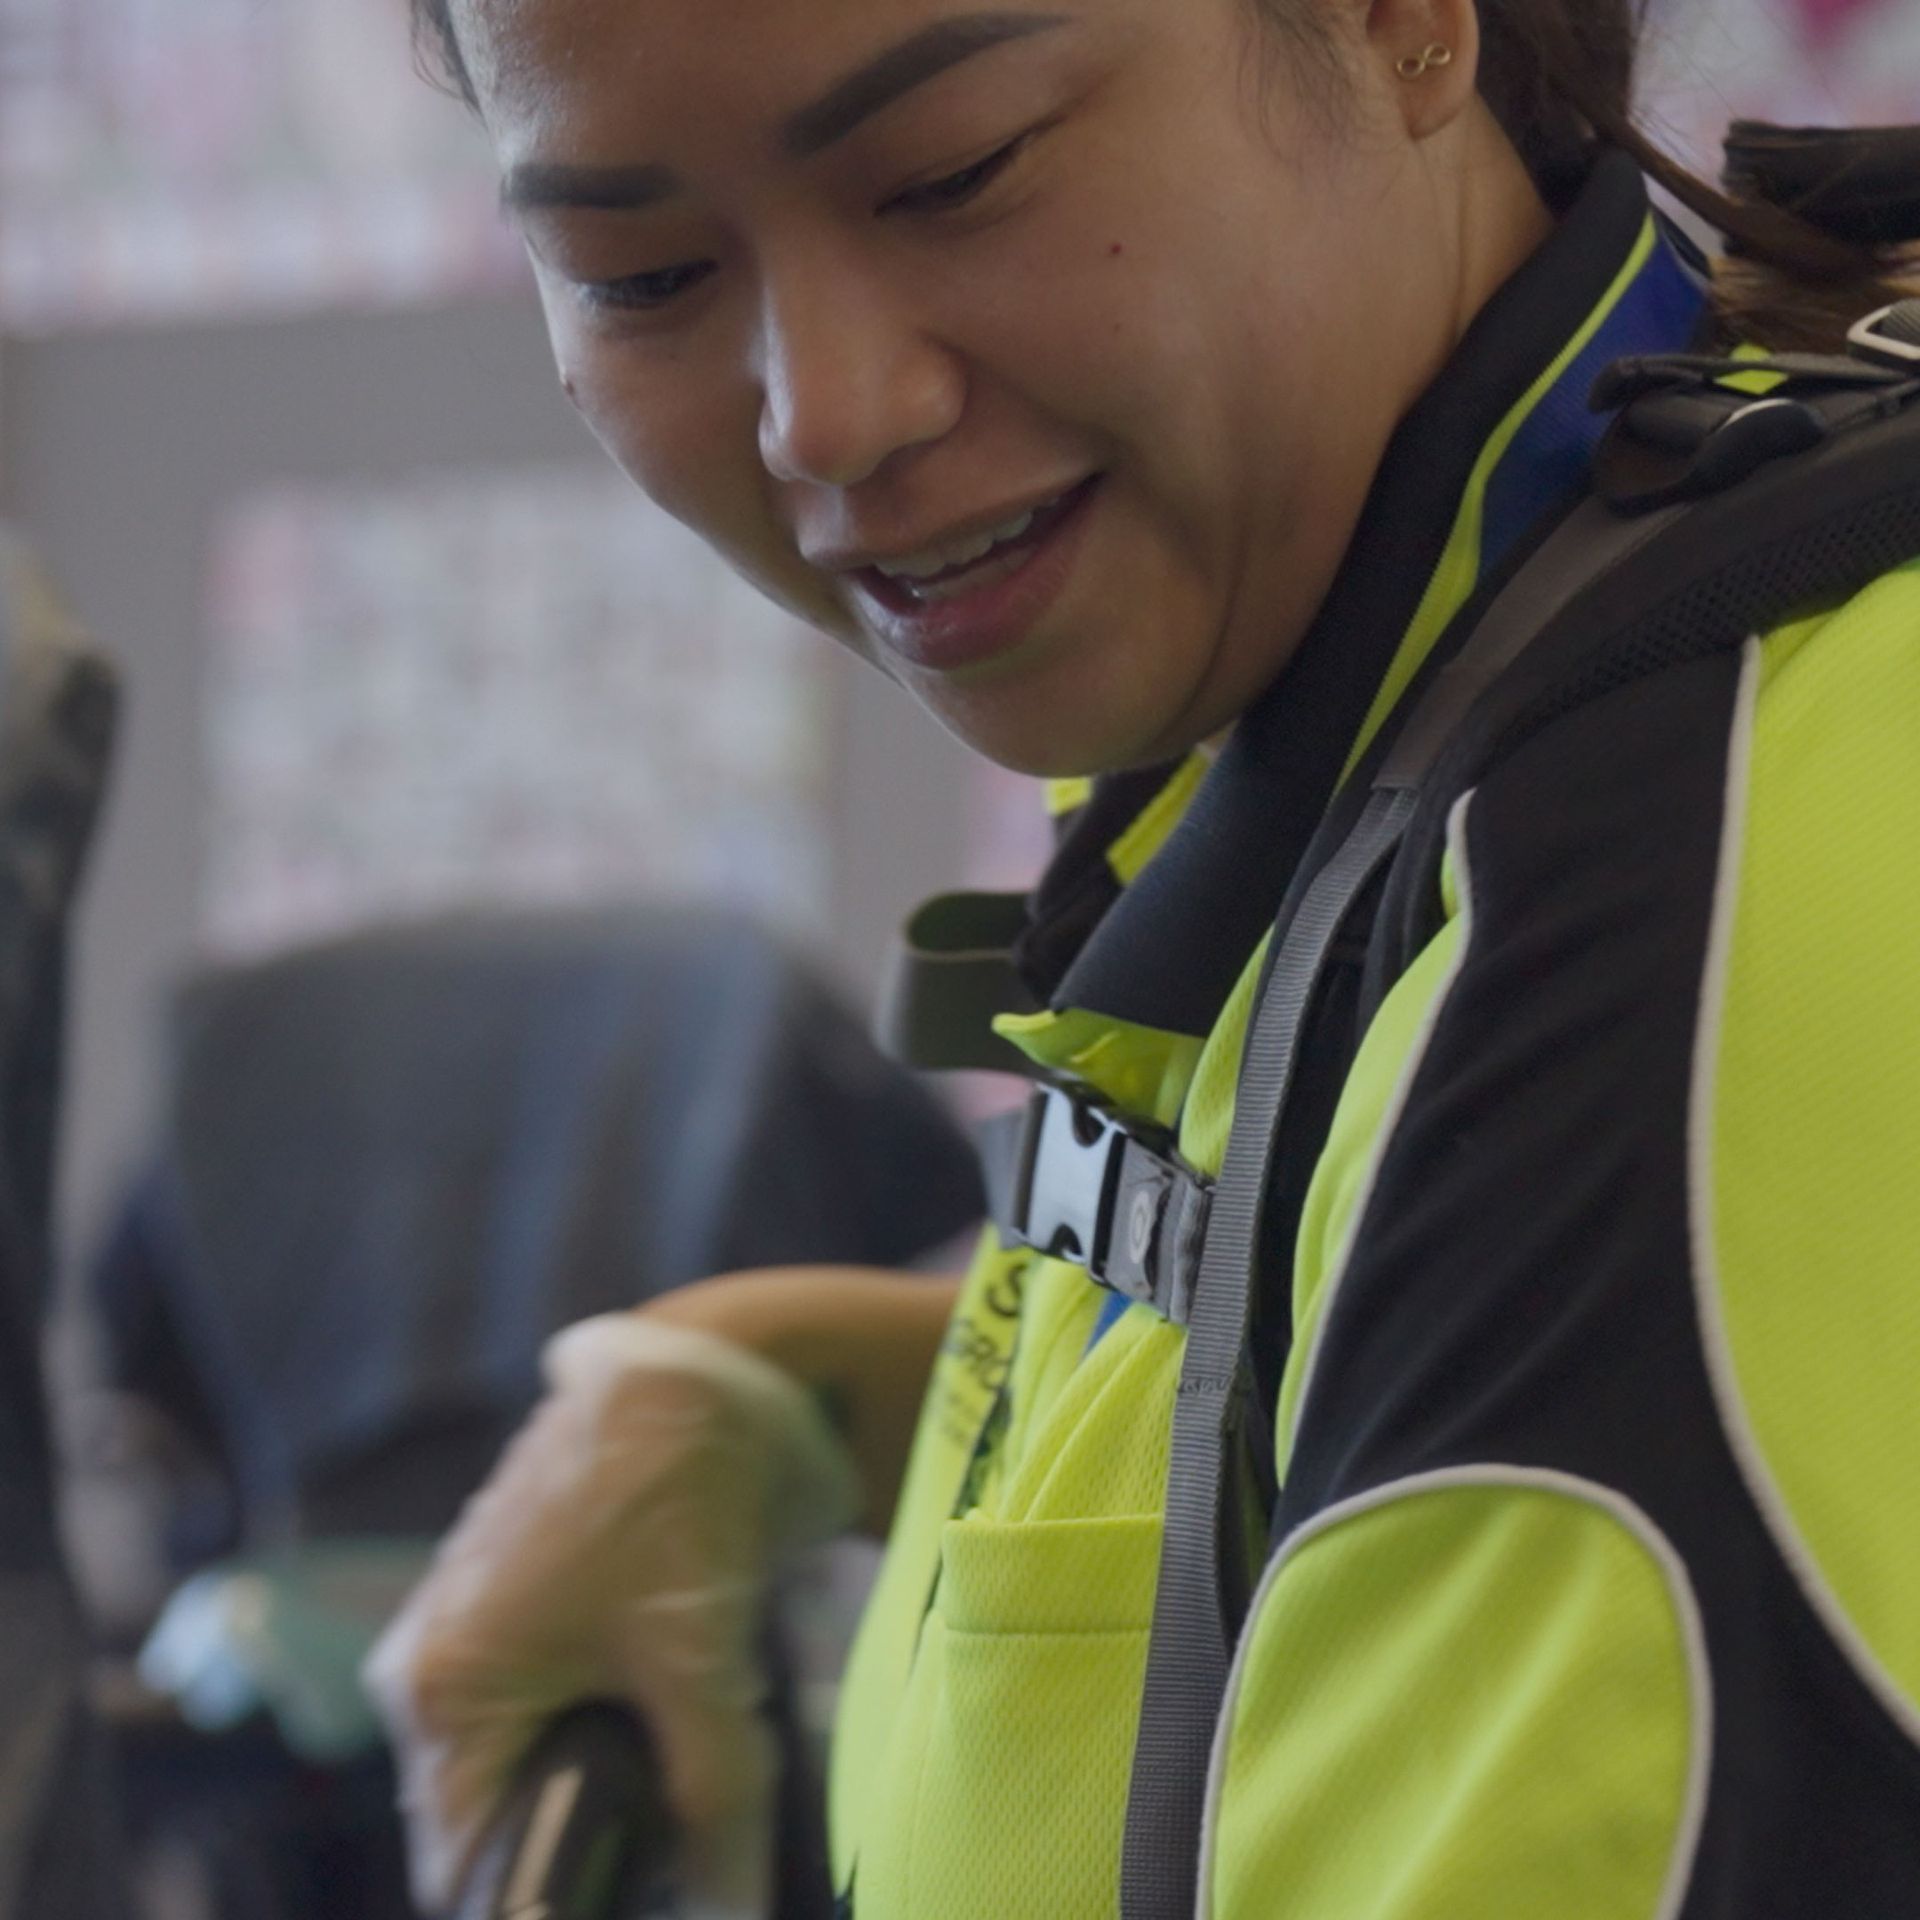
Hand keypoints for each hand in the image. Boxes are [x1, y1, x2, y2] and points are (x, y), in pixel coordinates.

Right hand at [363, 1313, 861, 1914]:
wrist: (708, 1375)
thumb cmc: (679, 1499)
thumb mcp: (700, 1663)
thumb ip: (713, 1800)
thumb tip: (729, 1910)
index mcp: (441, 1691)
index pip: (465, 1867)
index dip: (551, 1898)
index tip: (636, 1896)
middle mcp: (439, 1669)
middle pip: (506, 1817)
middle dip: (592, 1843)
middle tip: (681, 1844)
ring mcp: (482, 1633)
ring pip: (543, 1762)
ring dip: (617, 1783)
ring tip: (694, 1765)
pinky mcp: (536, 1607)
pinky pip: (562, 1706)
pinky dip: (622, 1727)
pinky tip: (687, 1715)